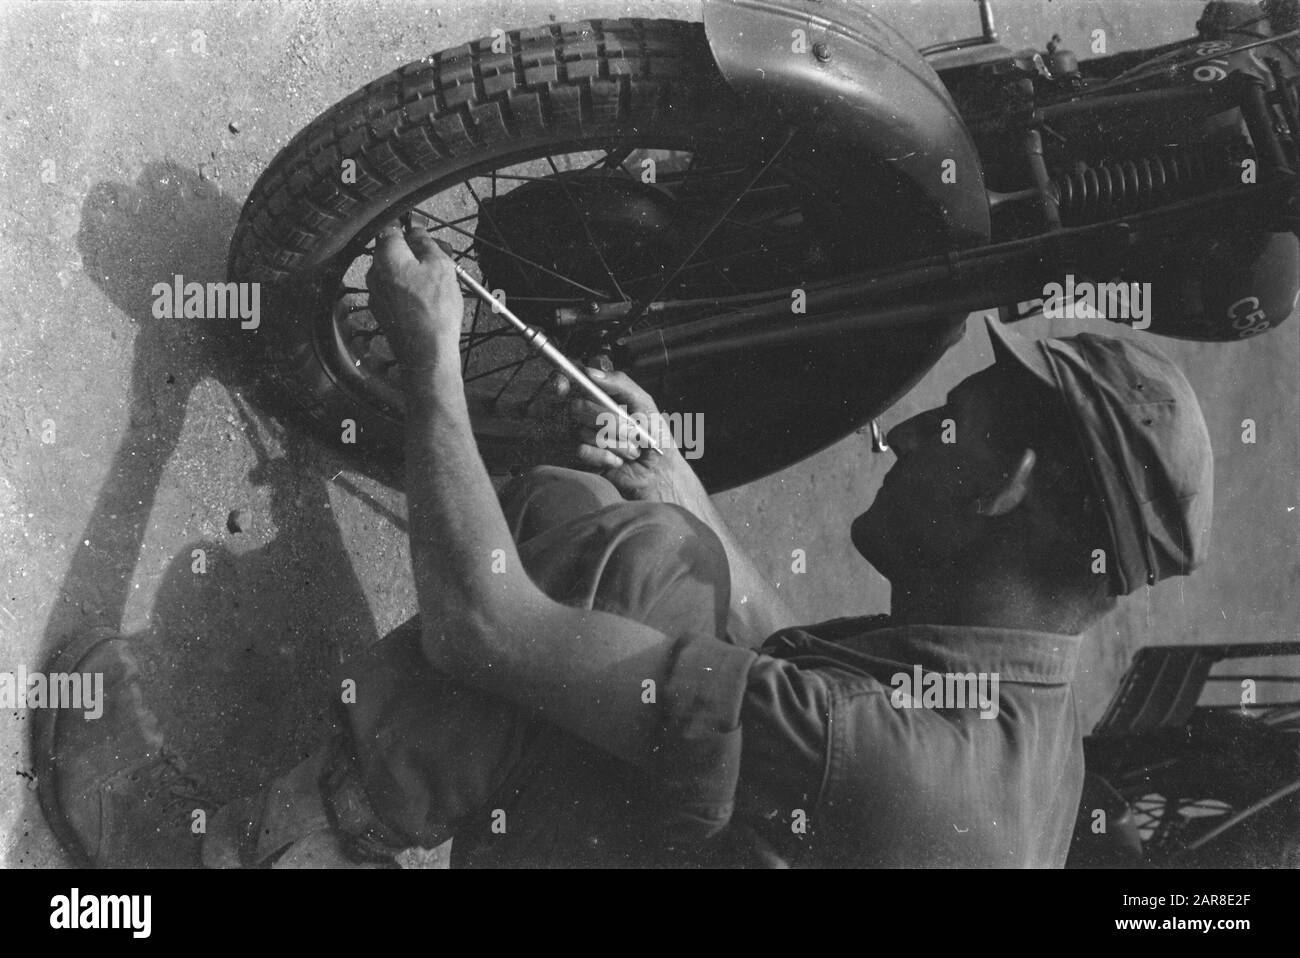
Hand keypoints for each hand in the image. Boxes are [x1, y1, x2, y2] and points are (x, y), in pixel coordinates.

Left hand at [365, 220, 462, 369]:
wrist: (427, 353)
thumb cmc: (435, 310)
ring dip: (415, 271)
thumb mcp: (440, 267)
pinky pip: (396, 292)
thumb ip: (427, 243)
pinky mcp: (383, 312)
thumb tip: (417, 232)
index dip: (410, 228)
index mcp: (386, 256)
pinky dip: (410, 290)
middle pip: (394, 252)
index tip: (425, 233)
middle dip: (417, 252)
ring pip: (396, 272)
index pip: (391, 229)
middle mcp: (375, 273)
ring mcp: (376, 294)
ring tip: (440, 280)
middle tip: (442, 257)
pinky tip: (429, 299)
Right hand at [562, 366, 692, 500]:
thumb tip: (592, 373)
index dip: (562, 383)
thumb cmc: (655, 437)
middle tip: (632, 431)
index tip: (564, 385)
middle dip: (612, 421)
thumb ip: (620, 383)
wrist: (660, 471)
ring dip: (616, 442)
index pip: (573, 384)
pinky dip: (607, 456)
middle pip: (581, 407)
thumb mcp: (644, 403)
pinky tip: (619, 460)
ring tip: (632, 449)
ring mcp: (585, 436)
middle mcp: (590, 415)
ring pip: (585, 432)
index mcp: (602, 398)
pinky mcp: (585, 458)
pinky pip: (584, 450)